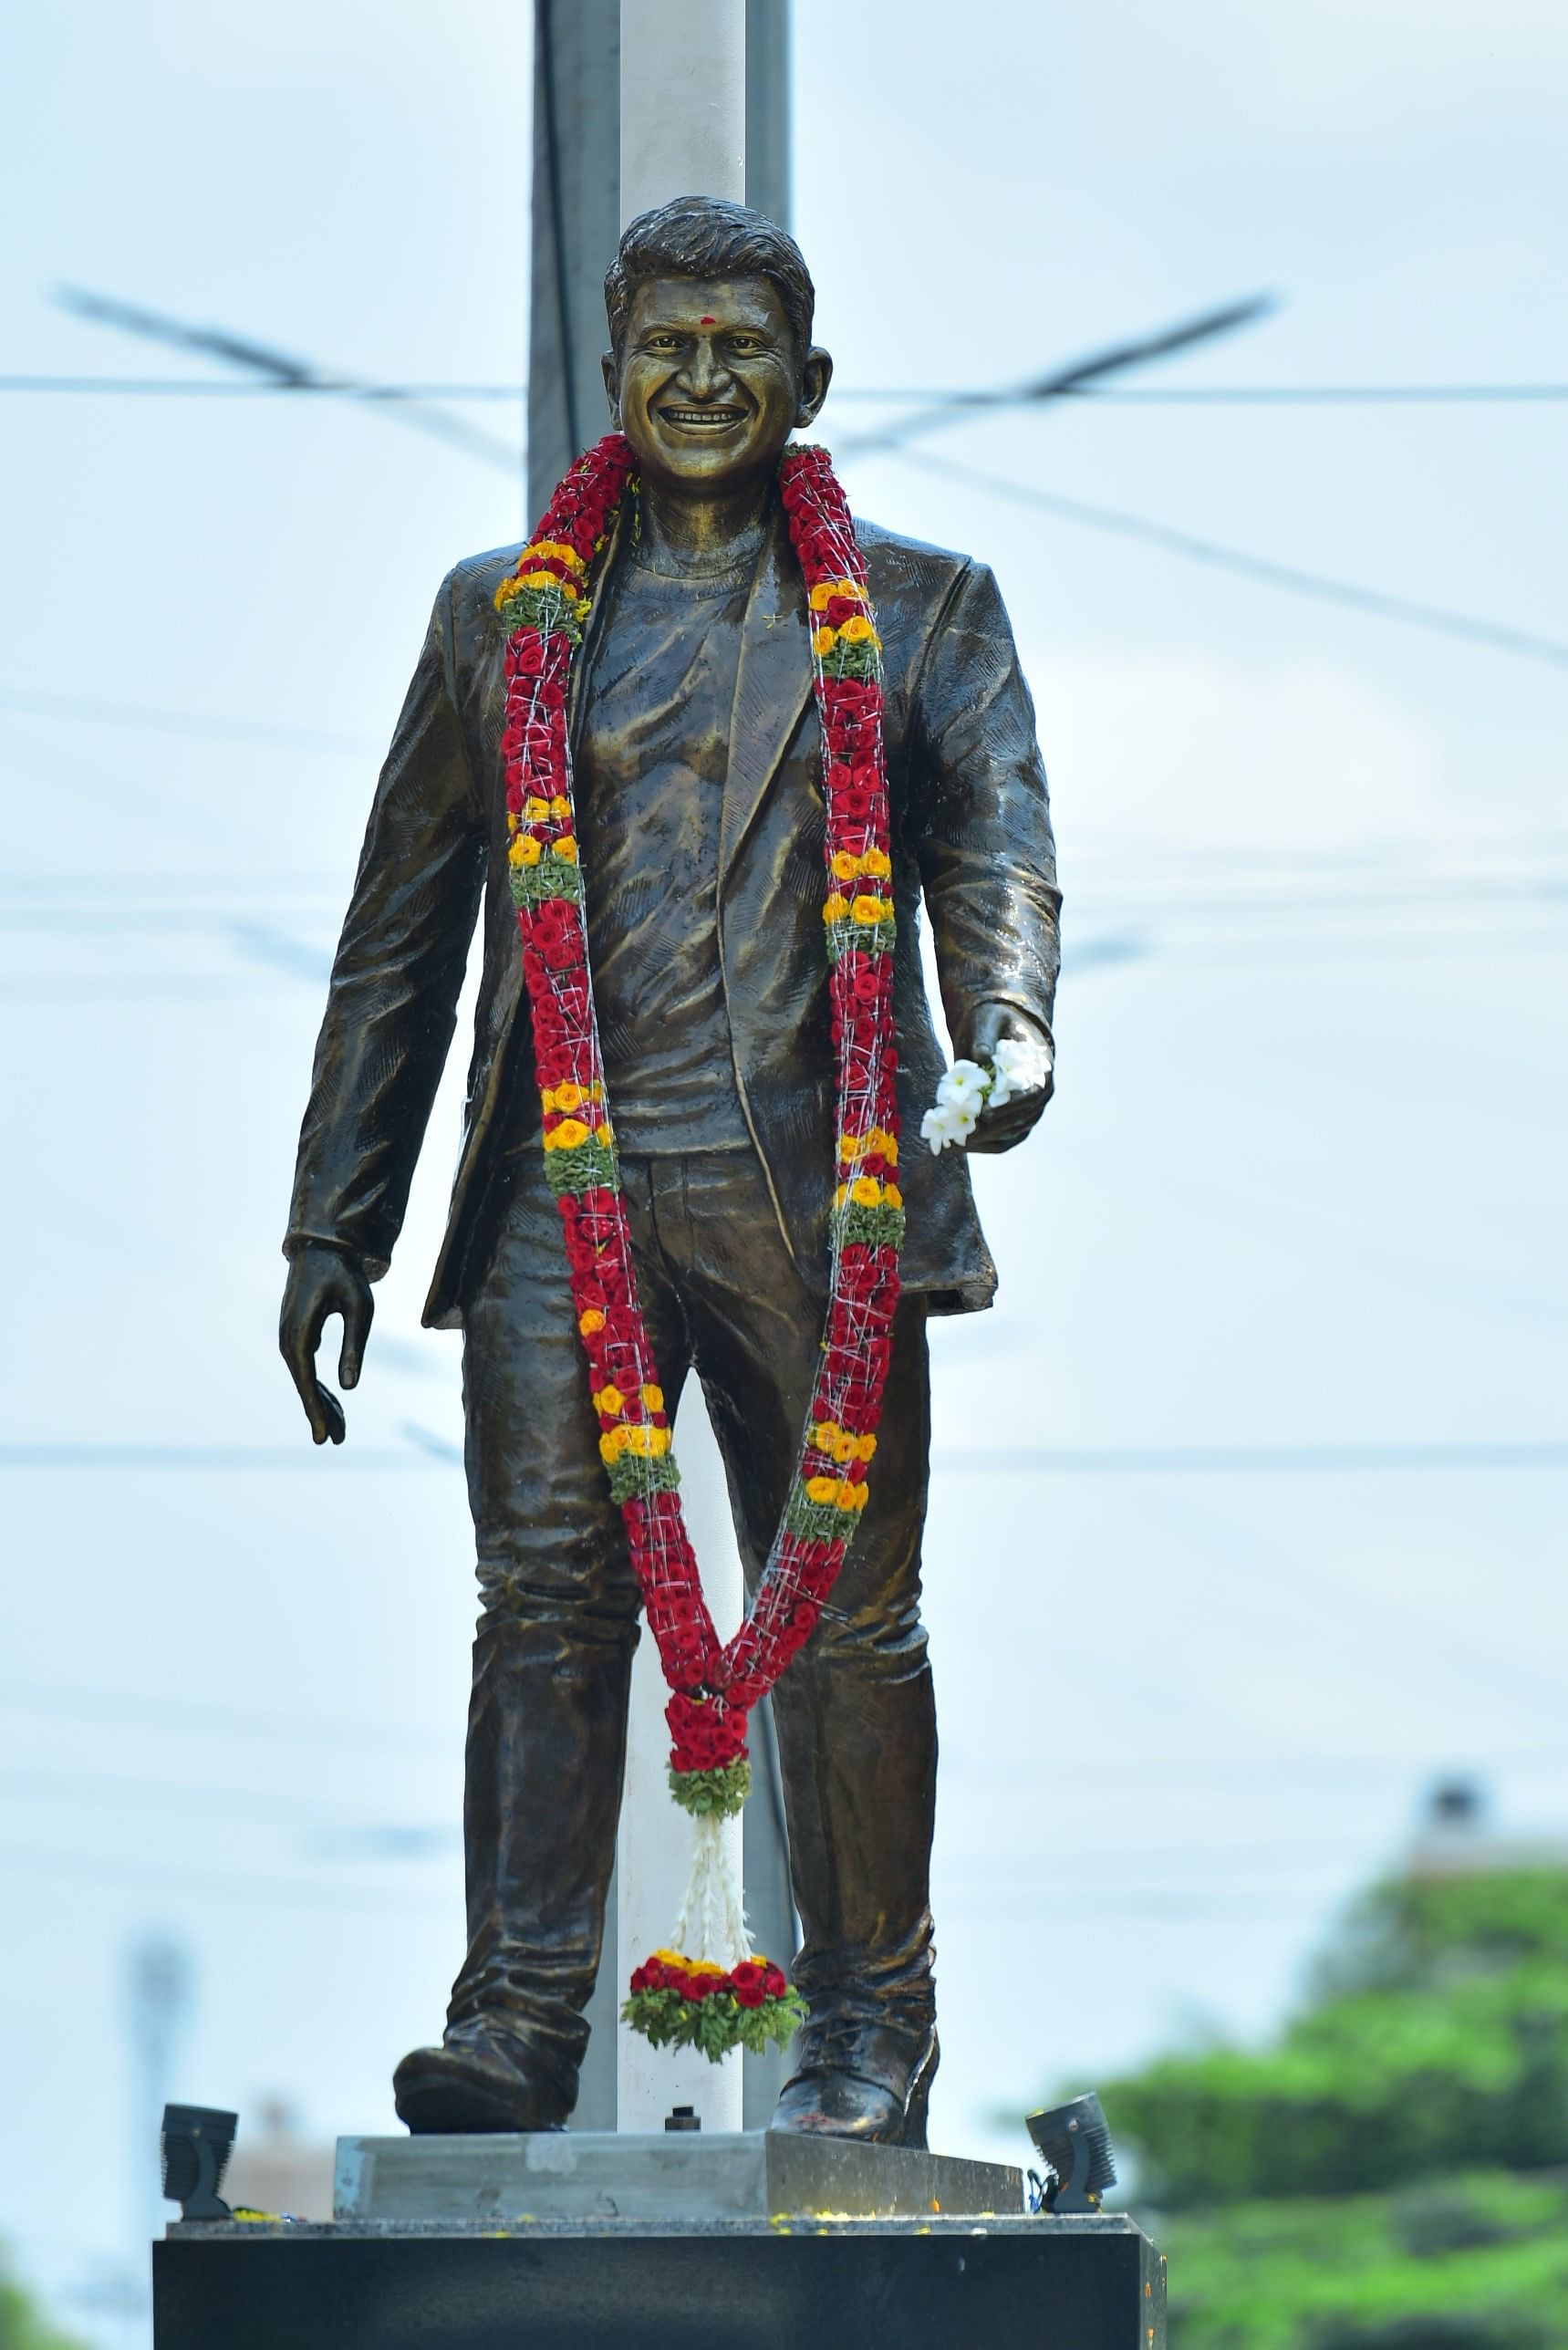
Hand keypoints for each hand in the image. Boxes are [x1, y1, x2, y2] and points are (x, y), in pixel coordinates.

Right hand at [279, 1243, 373, 1444]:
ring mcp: (289, 1337)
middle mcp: (288, 1339)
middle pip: (304, 1385)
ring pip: (305, 1379)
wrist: (322, 1247)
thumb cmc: (344, 1274)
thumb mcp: (359, 1308)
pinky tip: (334, 1401)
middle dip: (321, 1413)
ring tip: (340, 1430)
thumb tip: (350, 1387)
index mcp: (299, 1334)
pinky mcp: (296, 1334)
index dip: (316, 1411)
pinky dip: (319, 1386)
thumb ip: (355, 1346)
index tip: (323, 1438)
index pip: (307, 1382)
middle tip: (337, 1441)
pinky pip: (306, 1367)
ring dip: (321, 1402)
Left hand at [956, 1003, 1053, 1154]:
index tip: (986, 1114)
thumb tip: (979, 1056)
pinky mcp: (1015, 1120)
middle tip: (962, 1135)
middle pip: (1020, 1120)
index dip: (1010, 1106)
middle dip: (990, 1130)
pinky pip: (1002, 1139)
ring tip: (953, 1145)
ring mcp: (1029, 1110)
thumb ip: (984, 1036)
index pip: (1032, 1094)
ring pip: (1010, 1135)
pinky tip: (959, 1146)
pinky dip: (982, 1145)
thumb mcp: (988, 1020)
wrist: (999, 1029)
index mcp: (1040, 1070)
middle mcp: (1040, 1093)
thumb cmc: (995, 1022)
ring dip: (983, 1142)